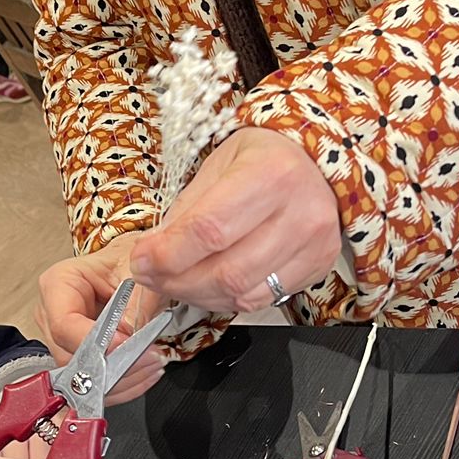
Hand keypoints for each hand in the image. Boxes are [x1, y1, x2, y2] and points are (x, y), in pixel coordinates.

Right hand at [36, 233, 165, 405]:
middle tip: (148, 359)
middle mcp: (52, 314)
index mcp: (58, 284)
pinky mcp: (77, 356)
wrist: (131, 268)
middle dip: (113, 366)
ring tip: (152, 365)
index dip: (96, 342)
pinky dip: (122, 384)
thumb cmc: (126, 263)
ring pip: (82, 376)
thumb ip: (134, 304)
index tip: (127, 344)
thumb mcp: (136, 275)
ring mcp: (62, 339)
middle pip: (71, 357)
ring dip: (121, 379)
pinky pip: (94, 382)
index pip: (65, 325)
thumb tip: (128, 338)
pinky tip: (145, 373)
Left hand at [131, 129, 341, 317]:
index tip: (141, 260)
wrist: (316, 162)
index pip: (210, 229)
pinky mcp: (318, 267)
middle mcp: (301, 212)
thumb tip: (151, 254)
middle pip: (226, 271)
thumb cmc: (263, 158)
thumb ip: (185, 211)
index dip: (168, 254)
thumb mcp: (218, 165)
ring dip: (196, 295)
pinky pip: (261, 300)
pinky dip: (225, 299)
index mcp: (271, 174)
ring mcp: (314, 245)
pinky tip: (207, 286)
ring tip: (174, 282)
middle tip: (150, 275)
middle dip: (176, 281)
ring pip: (242, 293)